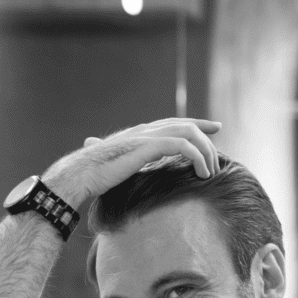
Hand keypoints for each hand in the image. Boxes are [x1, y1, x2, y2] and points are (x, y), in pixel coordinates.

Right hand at [43, 118, 221, 206]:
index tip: (214, 128)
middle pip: (186, 125)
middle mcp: (145, 130)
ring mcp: (147, 136)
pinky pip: (183, 146)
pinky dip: (197, 157)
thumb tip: (102, 154)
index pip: (173, 123)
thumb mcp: (113, 167)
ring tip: (209, 172)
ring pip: (188, 133)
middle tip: (218, 158)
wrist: (78, 174)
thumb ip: (119, 162)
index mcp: (139, 133)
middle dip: (206, 136)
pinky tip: (201, 172)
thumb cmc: (91, 175)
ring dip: (204, 152)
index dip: (196, 123)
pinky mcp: (148, 146)